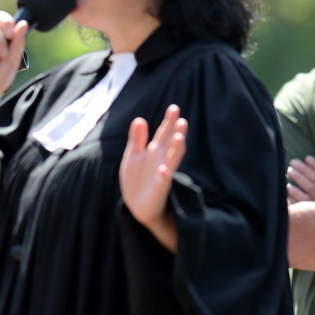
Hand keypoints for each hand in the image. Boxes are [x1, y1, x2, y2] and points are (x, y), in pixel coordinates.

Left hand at [120, 105, 186, 233]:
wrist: (137, 207)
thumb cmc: (137, 180)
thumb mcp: (133, 156)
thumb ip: (137, 139)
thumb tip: (140, 119)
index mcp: (154, 152)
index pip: (163, 133)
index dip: (168, 121)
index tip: (174, 107)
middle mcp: (161, 160)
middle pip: (170, 144)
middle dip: (176, 132)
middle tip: (182, 120)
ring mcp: (162, 174)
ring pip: (172, 160)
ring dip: (176, 149)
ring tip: (179, 138)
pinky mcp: (159, 189)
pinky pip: (163, 182)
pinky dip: (164, 176)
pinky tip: (164, 170)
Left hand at [286, 156, 314, 207]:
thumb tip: (309, 166)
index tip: (308, 157)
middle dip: (304, 171)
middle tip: (293, 162)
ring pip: (309, 191)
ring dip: (299, 180)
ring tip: (289, 171)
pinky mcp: (311, 216)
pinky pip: (302, 205)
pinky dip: (295, 196)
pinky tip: (288, 188)